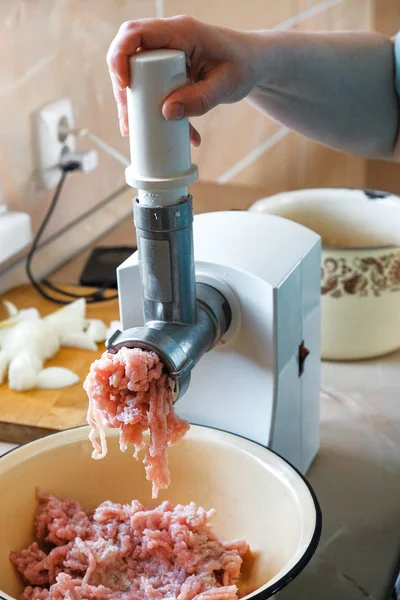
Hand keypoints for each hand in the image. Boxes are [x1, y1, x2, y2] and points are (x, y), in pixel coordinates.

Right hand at [107, 16, 260, 144]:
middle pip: (129, 56)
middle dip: (123, 90)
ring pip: (136, 75)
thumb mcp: (225, 86)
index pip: (136, 33)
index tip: (123, 85)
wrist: (253, 64)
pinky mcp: (168, 70)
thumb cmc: (243, 66)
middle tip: (128, 119)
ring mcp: (166, 55)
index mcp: (181, 32)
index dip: (120, 56)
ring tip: (134, 130)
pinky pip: (151, 87)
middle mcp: (168, 39)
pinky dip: (153, 111)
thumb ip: (199, 99)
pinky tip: (167, 132)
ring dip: (133, 103)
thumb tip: (167, 112)